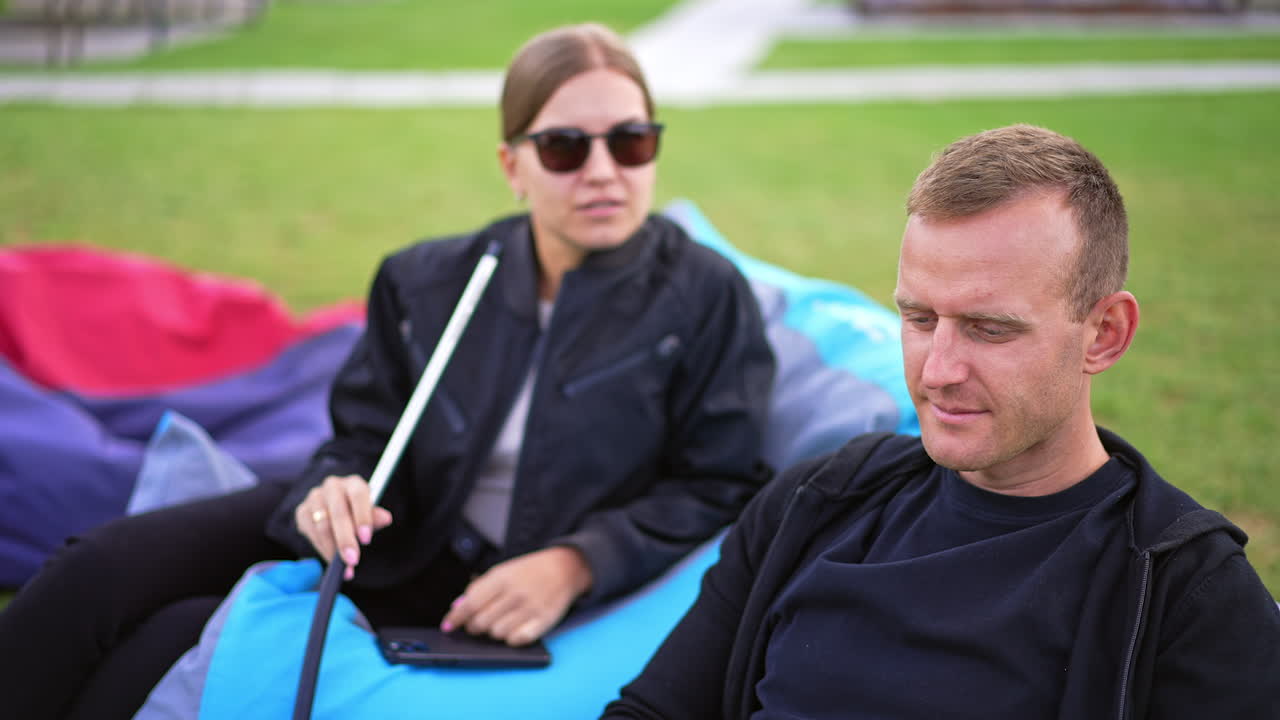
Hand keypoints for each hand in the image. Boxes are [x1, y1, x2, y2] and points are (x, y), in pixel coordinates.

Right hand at [294, 474, 393, 580]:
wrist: (335, 510)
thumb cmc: (357, 512)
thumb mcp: (370, 514)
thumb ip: (376, 517)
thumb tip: (386, 518)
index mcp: (353, 483)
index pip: (358, 495)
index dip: (362, 517)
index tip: (366, 540)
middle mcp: (333, 486)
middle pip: (338, 513)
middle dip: (345, 540)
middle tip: (352, 560)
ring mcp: (315, 498)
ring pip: (322, 526)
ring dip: (333, 549)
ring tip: (343, 567)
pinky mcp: (302, 511)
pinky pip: (311, 533)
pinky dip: (322, 549)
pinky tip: (331, 558)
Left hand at [441, 546, 593, 645]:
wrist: (564, 568)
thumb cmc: (528, 572)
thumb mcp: (502, 571)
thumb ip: (478, 588)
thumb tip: (457, 609)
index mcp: (502, 577)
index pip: (471, 603)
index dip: (456, 617)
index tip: (447, 626)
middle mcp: (516, 592)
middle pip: (481, 622)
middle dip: (474, 626)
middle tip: (477, 623)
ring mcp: (531, 607)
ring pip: (497, 634)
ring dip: (493, 632)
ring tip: (499, 622)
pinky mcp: (544, 621)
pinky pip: (517, 640)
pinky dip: (510, 638)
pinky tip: (513, 629)